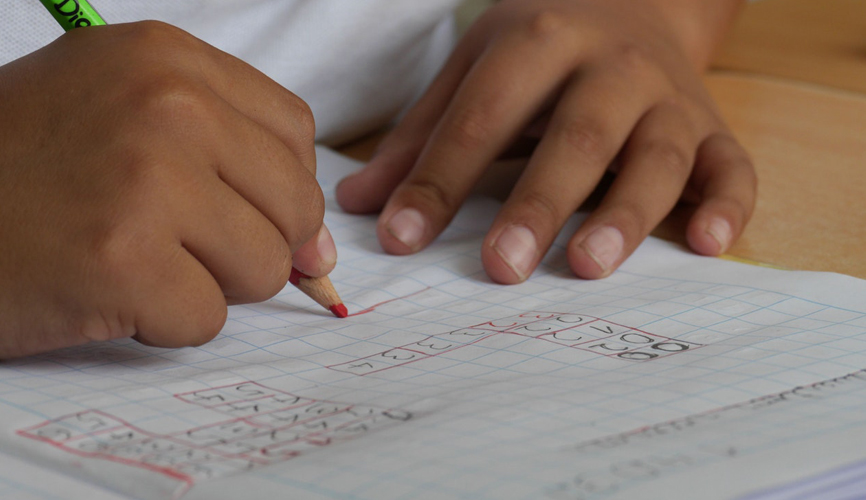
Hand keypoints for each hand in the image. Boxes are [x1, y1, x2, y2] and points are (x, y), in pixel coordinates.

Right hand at [0, 22, 331, 357]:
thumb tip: (320, 252)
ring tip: (133, 261)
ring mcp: (146, 180)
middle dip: (251, 244)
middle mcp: (166, 105)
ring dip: (208, 284)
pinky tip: (105, 291)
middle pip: (294, 205)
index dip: (279, 188)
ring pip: (264, 266)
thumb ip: (231, 164)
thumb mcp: (123, 118)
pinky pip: (207, 318)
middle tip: (175, 244)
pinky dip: (163, 322)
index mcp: (167, 59)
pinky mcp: (122, 260)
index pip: (294, 134)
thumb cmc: (22, 169)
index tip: (245, 214)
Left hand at [336, 0, 754, 283]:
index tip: (400, 241)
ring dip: (626, 213)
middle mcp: (611, 66)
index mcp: (539, 40)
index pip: (482, 117)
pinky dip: (728, 205)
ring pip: (658, 155)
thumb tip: (358, 207)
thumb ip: (421, 138)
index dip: (439, 180)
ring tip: (588, 266)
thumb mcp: (475, 70)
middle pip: (577, 135)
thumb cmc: (542, 48)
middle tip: (501, 268)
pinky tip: (708, 246)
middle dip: (538, 202)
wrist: (634, 1)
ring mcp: (669, 97)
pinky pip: (732, 167)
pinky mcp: (714, 127)